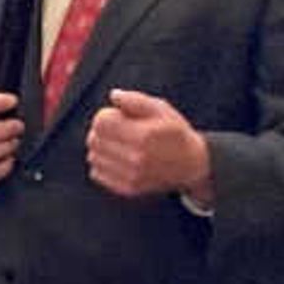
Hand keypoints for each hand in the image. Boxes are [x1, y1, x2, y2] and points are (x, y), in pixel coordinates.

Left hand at [85, 88, 211, 201]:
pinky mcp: (128, 189)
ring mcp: (131, 176)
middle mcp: (136, 158)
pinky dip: (102, 164)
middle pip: (94, 140)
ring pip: (93, 157)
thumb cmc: (174, 132)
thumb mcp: (161, 109)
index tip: (116, 116)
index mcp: (143, 135)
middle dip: (100, 130)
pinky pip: (96, 174)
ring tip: (116, 143)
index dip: (104, 115)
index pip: (101, 122)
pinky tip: (116, 158)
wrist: (191, 164)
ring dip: (99, 148)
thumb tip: (114, 95)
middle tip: (114, 129)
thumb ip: (136, 100)